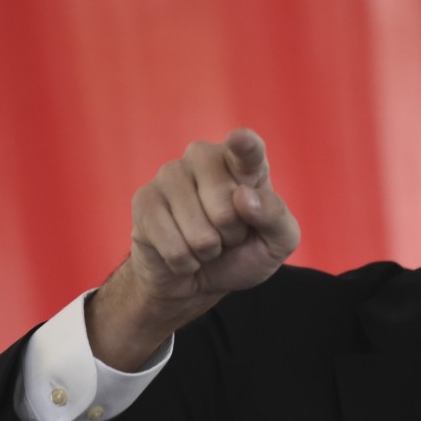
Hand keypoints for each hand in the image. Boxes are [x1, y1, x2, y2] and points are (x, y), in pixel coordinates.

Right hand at [87, 129, 299, 369]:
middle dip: (231, 236)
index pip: (248, 150)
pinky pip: (174, 247)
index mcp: (243, 161)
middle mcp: (204, 157)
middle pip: (227, 210)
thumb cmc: (241, 252)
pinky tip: (182, 253)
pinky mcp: (144, 199)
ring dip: (207, 251)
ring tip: (204, 243)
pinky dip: (185, 263)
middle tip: (226, 234)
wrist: (198, 280)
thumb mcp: (276, 242)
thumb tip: (243, 197)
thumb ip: (275, 217)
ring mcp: (170, 174)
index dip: (244, 146)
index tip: (239, 140)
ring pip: (200, 233)